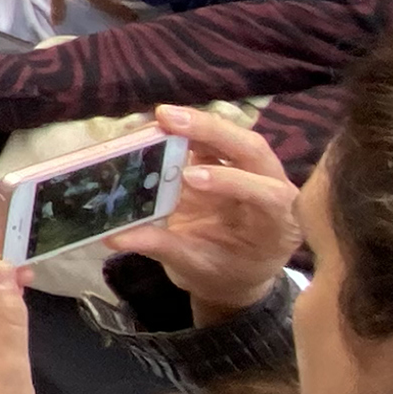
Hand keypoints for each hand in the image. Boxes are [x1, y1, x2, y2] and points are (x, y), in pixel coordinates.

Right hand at [98, 106, 301, 320]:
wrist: (231, 276)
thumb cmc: (221, 274)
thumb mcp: (194, 267)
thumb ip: (161, 247)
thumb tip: (114, 237)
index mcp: (278, 224)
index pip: (267, 195)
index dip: (231, 181)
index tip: (190, 178)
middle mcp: (274, 189)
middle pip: (253, 149)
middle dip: (212, 131)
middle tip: (169, 119)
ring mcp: (254, 172)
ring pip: (234, 137)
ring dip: (198, 124)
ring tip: (162, 117)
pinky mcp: (231, 161)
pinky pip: (213, 140)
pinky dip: (187, 132)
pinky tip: (162, 127)